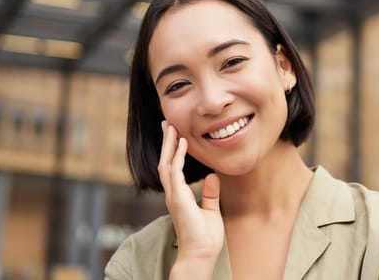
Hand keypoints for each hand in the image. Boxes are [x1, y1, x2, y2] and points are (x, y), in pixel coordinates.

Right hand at [159, 121, 224, 265]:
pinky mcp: (178, 198)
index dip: (173, 151)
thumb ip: (210, 194)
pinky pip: (175, 172)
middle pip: (165, 162)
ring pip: (167, 164)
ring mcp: (173, 196)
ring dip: (169, 145)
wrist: (201, 254)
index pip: (173, 168)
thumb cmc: (205, 238)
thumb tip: (212, 176)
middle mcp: (173, 194)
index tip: (176, 135)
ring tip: (172, 128)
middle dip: (166, 143)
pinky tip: (182, 143)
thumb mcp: (211, 210)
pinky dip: (178, 156)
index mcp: (179, 196)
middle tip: (167, 124)